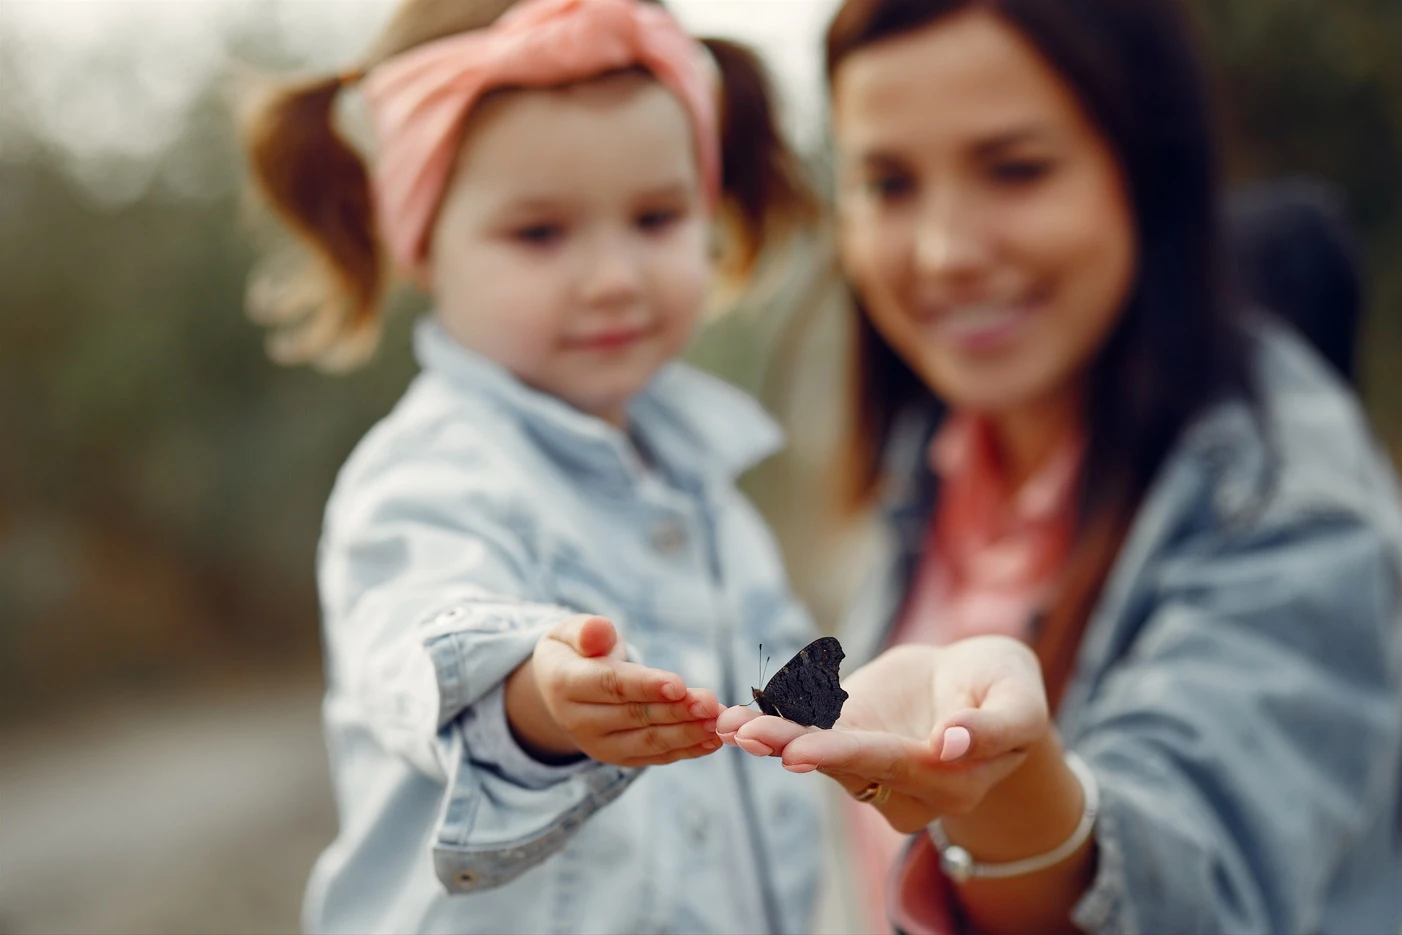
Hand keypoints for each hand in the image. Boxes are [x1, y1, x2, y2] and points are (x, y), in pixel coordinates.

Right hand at [507, 615, 723, 767]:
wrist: (558, 690)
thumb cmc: (576, 651)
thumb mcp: (570, 632)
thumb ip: (586, 631)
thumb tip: (599, 630)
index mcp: (565, 684)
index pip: (609, 685)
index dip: (645, 686)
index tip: (678, 685)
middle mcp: (578, 720)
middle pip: (634, 715)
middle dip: (676, 710)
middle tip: (711, 703)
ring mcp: (599, 744)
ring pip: (648, 741)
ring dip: (686, 733)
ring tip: (717, 722)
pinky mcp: (619, 757)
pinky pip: (655, 756)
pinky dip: (686, 749)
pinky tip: (712, 740)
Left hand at [717, 637, 1049, 831]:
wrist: (980, 680)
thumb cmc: (1006, 689)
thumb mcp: (1019, 703)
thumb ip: (994, 729)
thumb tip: (953, 746)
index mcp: (950, 782)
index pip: (892, 766)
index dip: (844, 755)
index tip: (800, 752)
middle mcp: (903, 786)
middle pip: (844, 765)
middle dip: (792, 747)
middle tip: (748, 735)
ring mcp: (871, 765)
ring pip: (817, 752)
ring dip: (771, 737)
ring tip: (729, 723)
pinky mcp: (848, 738)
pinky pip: (808, 731)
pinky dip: (772, 720)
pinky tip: (732, 716)